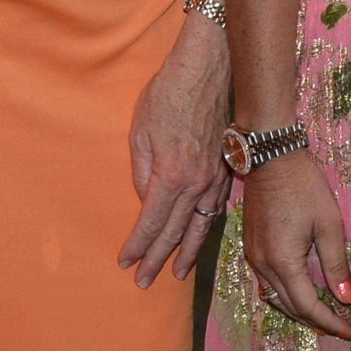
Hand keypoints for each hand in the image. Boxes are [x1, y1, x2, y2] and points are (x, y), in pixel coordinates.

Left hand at [118, 12, 231, 287]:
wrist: (207, 69)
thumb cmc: (168, 94)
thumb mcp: (140, 131)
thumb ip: (141, 172)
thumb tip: (145, 200)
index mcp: (171, 176)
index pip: (151, 223)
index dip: (137, 246)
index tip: (125, 263)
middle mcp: (196, 184)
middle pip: (174, 232)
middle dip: (157, 259)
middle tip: (144, 282)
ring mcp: (215, 178)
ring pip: (199, 225)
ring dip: (186, 252)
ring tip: (177, 273)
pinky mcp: (225, 169)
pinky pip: (214, 208)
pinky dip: (205, 228)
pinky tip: (198, 236)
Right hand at [239, 150, 350, 339]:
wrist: (271, 158)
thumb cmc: (304, 187)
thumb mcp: (328, 224)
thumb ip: (336, 264)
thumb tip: (346, 298)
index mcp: (283, 262)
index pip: (308, 306)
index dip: (330, 321)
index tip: (349, 330)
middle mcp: (263, 265)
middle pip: (289, 307)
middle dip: (315, 321)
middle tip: (339, 326)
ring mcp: (253, 257)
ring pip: (275, 298)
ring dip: (298, 310)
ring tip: (323, 315)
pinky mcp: (250, 247)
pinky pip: (267, 283)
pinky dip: (285, 295)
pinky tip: (300, 292)